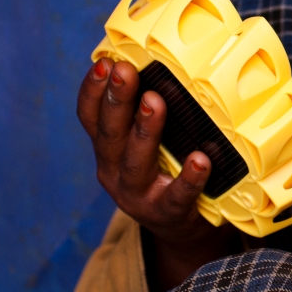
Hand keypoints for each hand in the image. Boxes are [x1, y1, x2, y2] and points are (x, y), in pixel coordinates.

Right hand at [77, 57, 239, 291]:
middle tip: (125, 70)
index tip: (105, 62)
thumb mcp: (144, 144)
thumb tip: (161, 62)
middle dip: (117, 100)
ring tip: (155, 103)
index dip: (93, 90)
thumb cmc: (163, 173)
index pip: (89, 117)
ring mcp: (138, 196)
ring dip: (144, 130)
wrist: (178, 230)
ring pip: (136, 161)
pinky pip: (177, 195)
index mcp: (107, 150)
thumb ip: (144, 113)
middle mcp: (114, 172)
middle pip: (109, 134)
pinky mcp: (168, 213)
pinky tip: (201, 160)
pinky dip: (189, 178)